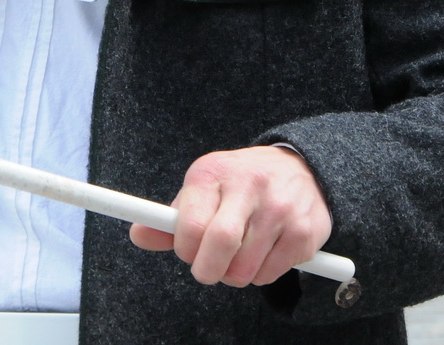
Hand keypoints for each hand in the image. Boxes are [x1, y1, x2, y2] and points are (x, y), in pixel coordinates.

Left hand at [130, 146, 330, 287]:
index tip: (190, 249)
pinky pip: (269, 275)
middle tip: (210, 266)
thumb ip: (170, 219)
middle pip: (220, 248)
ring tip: (240, 252)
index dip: (185, 250)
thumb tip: (139, 236)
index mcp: (215, 172)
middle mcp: (250, 185)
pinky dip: (261, 273)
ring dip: (235, 273)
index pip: (190, 227)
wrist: (301, 167)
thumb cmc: (239, 184)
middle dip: (208, 270)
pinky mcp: (304, 231)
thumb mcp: (202, 189)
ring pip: (244, 270)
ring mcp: (281, 208)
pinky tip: (265, 249)